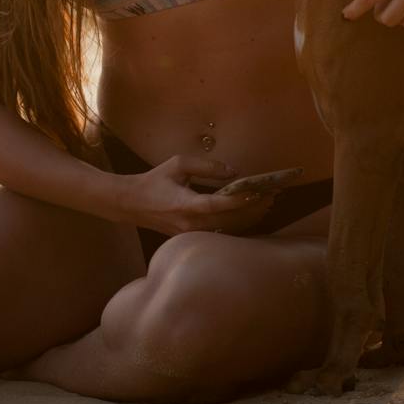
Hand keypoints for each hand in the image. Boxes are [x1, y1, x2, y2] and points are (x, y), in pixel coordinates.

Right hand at [121, 154, 277, 235]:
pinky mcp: (191, 238)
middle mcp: (189, 224)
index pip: (216, 205)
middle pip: (228, 221)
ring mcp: (190, 235)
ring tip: (267, 205)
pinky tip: (251, 216)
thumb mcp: (178, 164)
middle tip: (271, 196)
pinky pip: (219, 234)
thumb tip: (232, 172)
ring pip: (226, 230)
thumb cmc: (155, 181)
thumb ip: (206, 167)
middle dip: (252, 209)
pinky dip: (237, 225)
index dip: (238, 201)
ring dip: (248, 218)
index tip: (256, 192)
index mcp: (184, 205)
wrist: (132, 204)